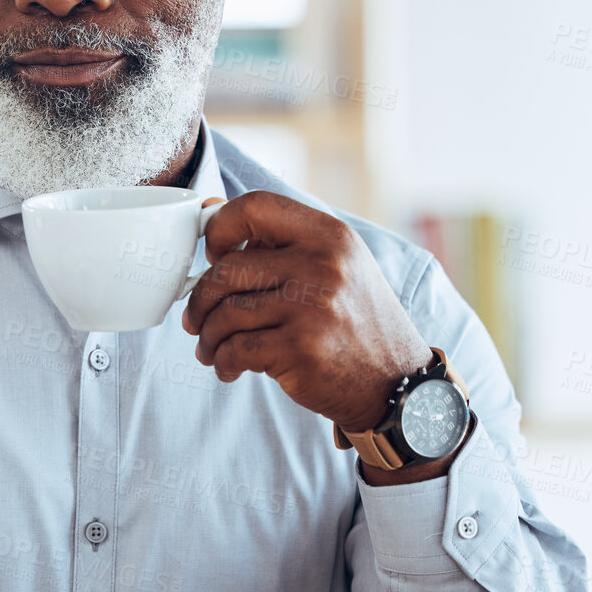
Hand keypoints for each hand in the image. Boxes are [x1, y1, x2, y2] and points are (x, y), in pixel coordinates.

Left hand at [181, 190, 433, 432]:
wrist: (396, 384)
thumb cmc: (354, 323)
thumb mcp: (336, 267)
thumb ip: (278, 242)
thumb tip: (209, 207)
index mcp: (329, 236)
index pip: (254, 207)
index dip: (220, 228)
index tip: (213, 255)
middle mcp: (323, 265)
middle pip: (227, 269)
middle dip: (201, 299)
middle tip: (195, 319)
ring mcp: (312, 308)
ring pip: (225, 314)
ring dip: (207, 337)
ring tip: (211, 349)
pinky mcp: (300, 349)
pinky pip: (235, 350)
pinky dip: (222, 362)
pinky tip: (229, 367)